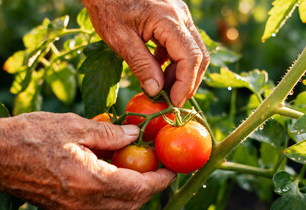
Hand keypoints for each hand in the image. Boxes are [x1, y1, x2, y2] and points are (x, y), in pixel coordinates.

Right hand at [0, 112, 175, 209]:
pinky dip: (114, 189)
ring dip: (133, 189)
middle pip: (130, 203)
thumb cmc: (30, 135)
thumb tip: (134, 136)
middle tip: (161, 169)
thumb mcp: (75, 125)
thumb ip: (110, 133)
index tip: (172, 170)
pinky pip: (98, 202)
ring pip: (115, 205)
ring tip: (140, 167)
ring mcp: (71, 207)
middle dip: (150, 188)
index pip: (138, 188)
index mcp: (90, 181)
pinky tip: (113, 168)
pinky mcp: (63, 205)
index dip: (160, 180)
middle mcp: (83, 201)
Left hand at [82, 0, 209, 106]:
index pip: (191, 58)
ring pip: (194, 52)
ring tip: (162, 90)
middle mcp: (181, 16)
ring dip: (182, 75)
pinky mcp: (174, 19)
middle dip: (187, 83)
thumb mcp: (120, 39)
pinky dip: (175, 63)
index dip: (185, 84)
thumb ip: (141, 65)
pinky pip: (183, 45)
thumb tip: (156, 91)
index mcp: (168, 20)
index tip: (173, 103)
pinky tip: (158, 72)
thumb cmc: (107, 6)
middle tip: (171, 101)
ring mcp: (180, 16)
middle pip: (199, 56)